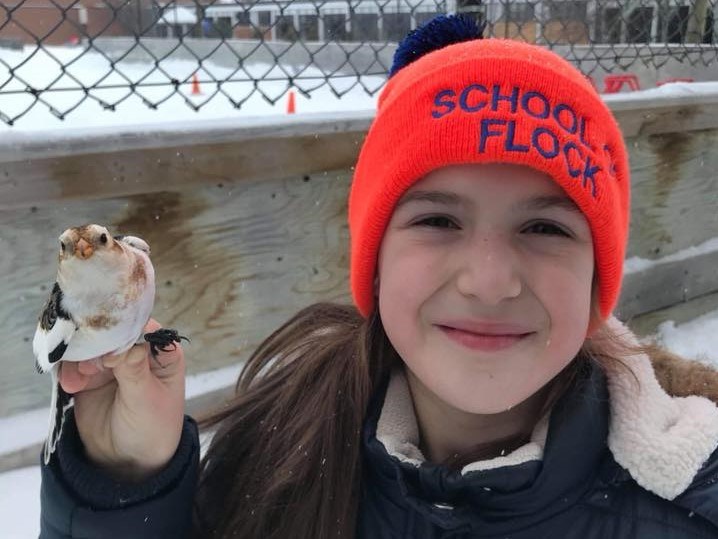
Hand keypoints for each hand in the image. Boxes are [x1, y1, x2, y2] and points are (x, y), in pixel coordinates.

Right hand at [59, 319, 185, 481]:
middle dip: (97, 344)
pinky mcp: (90, 376)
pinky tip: (71, 386)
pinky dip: (68, 370)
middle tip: (89, 365)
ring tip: (79, 381)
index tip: (110, 344)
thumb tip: (123, 346)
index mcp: (163, 353)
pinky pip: (73, 362)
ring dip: (80, 358)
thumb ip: (134, 371)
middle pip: (113, 332)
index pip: (143, 328)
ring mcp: (112, 362)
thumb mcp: (146, 400)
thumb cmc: (152, 428)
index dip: (124, 331)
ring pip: (90, 345)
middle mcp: (137, 352)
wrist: (129, 460)